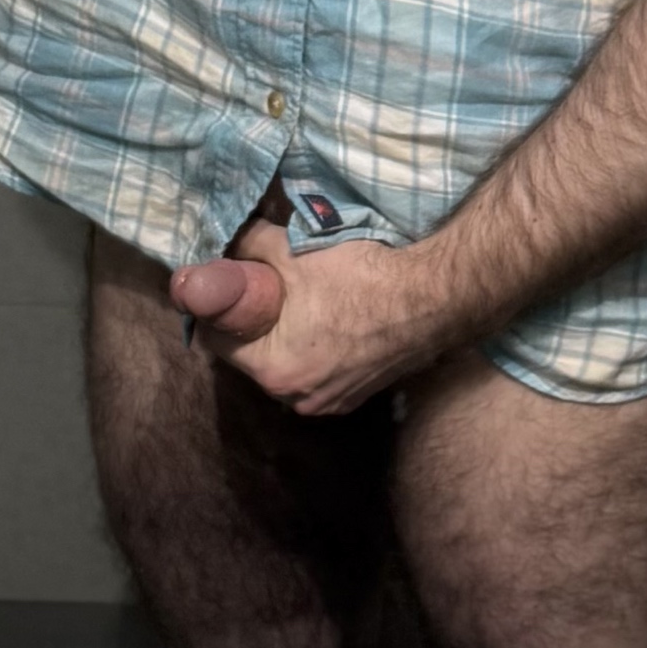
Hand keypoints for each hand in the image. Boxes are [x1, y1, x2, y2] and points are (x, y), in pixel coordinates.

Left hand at [169, 221, 446, 415]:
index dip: (220, 306)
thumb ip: (245, 247)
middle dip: (256, 320)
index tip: (231, 281)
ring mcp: (331, 402)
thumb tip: (221, 245)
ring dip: (287, 334)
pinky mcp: (357, 395)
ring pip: (287, 363)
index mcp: (274, 371)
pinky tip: (333, 316)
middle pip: (253, 355)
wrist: (430, 297)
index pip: (216, 341)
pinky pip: (318, 370)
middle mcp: (298, 399)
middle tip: (269, 283)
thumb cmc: (356, 275)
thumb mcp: (288, 249)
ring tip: (304, 297)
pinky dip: (317, 346)